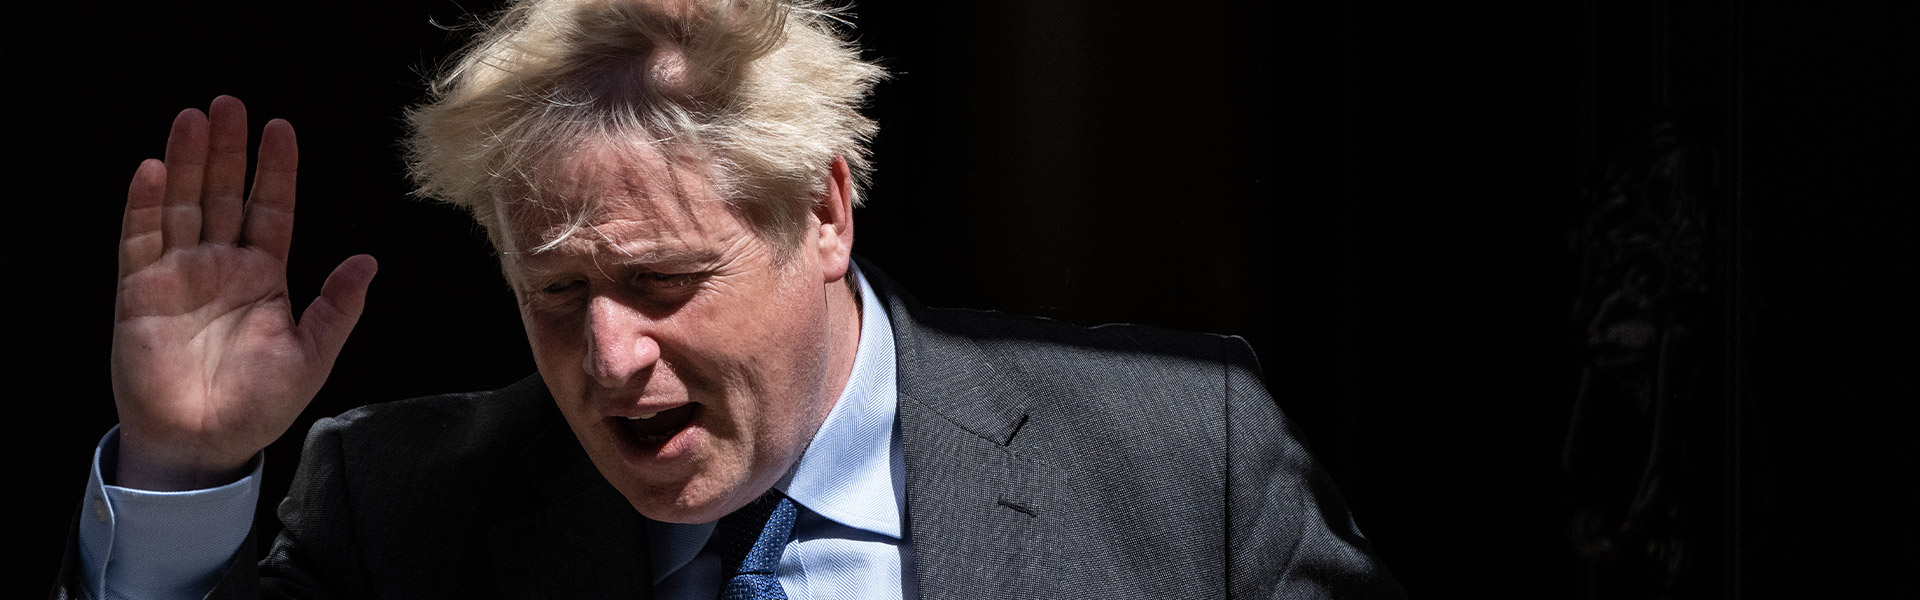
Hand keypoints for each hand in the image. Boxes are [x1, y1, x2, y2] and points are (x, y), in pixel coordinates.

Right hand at [111, 96, 375, 490]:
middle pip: (224, 194)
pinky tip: (153, 171)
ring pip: (182, 205)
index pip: (271, 208)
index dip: (274, 169)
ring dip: (186, 162)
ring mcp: (179, 274)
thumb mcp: (312, 355)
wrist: (204, 444)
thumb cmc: (259, 404)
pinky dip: (145, 205)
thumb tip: (369, 261)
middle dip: (227, 149)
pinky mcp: (139, 291)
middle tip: (229, 104)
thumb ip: (338, 308)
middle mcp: (221, 265)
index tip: (280, 129)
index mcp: (264, 276)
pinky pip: (141, 239)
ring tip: (193, 119)